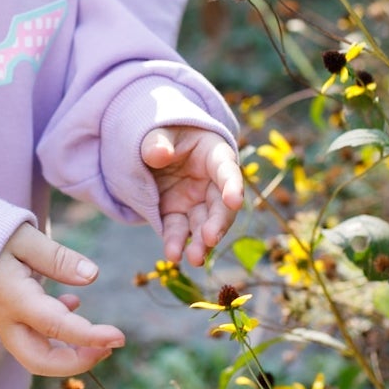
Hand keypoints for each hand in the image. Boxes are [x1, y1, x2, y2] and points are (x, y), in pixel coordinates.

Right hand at [0, 225, 124, 377]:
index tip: (120, 337)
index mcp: (12, 298)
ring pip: (37, 356)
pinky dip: (58, 335)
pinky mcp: (8, 322)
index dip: (89, 337)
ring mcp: (4, 325)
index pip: (55, 326)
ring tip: (100, 335)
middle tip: (108, 347)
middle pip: (40, 360)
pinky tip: (71, 305)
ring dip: (69, 353)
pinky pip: (34, 341)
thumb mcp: (24, 238)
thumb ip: (58, 258)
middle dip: (77, 362)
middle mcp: (6, 320)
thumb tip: (92, 275)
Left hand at [140, 126, 243, 267]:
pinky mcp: (178, 215)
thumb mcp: (160, 130)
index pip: (227, 170)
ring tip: (194, 258)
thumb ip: (158, 141)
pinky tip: (173, 254)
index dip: (233, 185)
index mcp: (215, 155)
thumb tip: (158, 154)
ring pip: (203, 225)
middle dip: (218, 224)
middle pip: (221, 206)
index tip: (234, 200)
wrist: (154, 148)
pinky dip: (177, 243)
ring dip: (201, 243)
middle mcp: (212, 183)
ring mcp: (195, 202)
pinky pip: (179, 231)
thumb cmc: (165, 134)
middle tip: (210, 238)